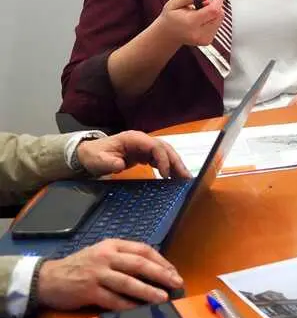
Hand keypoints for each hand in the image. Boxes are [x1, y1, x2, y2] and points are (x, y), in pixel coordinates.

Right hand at [35, 239, 181, 310]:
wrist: (48, 278)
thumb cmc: (79, 266)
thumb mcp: (101, 253)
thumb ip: (123, 257)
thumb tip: (151, 268)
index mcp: (112, 245)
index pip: (143, 250)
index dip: (161, 260)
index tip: (173, 271)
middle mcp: (106, 257)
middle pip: (139, 264)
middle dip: (161, 274)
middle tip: (176, 282)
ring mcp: (97, 274)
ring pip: (128, 282)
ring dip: (148, 290)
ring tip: (163, 297)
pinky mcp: (89, 291)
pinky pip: (112, 299)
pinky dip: (128, 305)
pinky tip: (139, 309)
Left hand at [76, 131, 190, 178]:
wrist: (89, 154)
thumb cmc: (94, 155)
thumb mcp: (98, 160)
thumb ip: (109, 162)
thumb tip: (120, 165)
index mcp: (134, 139)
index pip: (155, 146)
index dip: (163, 159)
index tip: (166, 174)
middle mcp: (143, 140)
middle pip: (165, 148)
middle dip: (176, 162)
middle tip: (186, 177)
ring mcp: (145, 147)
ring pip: (166, 153)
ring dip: (176, 164)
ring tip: (185, 178)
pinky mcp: (144, 154)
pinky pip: (160, 159)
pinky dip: (169, 167)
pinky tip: (175, 176)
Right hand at [157, 0, 223, 47]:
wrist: (167, 34)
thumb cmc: (170, 18)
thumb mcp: (174, 2)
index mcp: (190, 23)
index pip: (213, 10)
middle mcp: (199, 33)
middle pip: (219, 15)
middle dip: (214, 5)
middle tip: (202, 3)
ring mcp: (205, 39)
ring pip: (220, 19)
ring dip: (213, 12)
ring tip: (199, 12)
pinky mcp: (208, 40)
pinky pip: (218, 25)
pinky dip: (212, 19)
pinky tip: (201, 19)